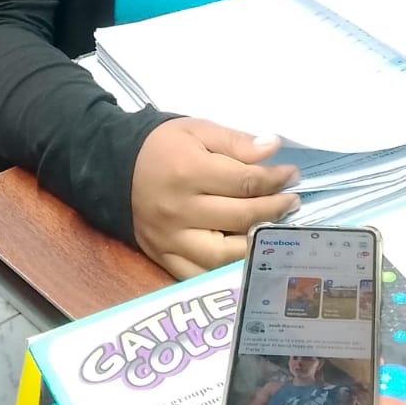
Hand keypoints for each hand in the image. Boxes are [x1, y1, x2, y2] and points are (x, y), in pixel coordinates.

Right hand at [132, 118, 299, 277]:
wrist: (113, 168)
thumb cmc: (162, 146)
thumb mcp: (198, 130)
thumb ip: (236, 141)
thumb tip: (273, 149)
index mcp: (189, 172)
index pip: (246, 182)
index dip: (276, 179)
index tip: (291, 175)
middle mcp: (180, 210)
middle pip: (241, 218)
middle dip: (275, 209)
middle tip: (292, 201)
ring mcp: (171, 239)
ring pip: (225, 255)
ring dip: (257, 244)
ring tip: (273, 228)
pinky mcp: (163, 257)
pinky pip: (200, 274)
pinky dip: (227, 269)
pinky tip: (245, 255)